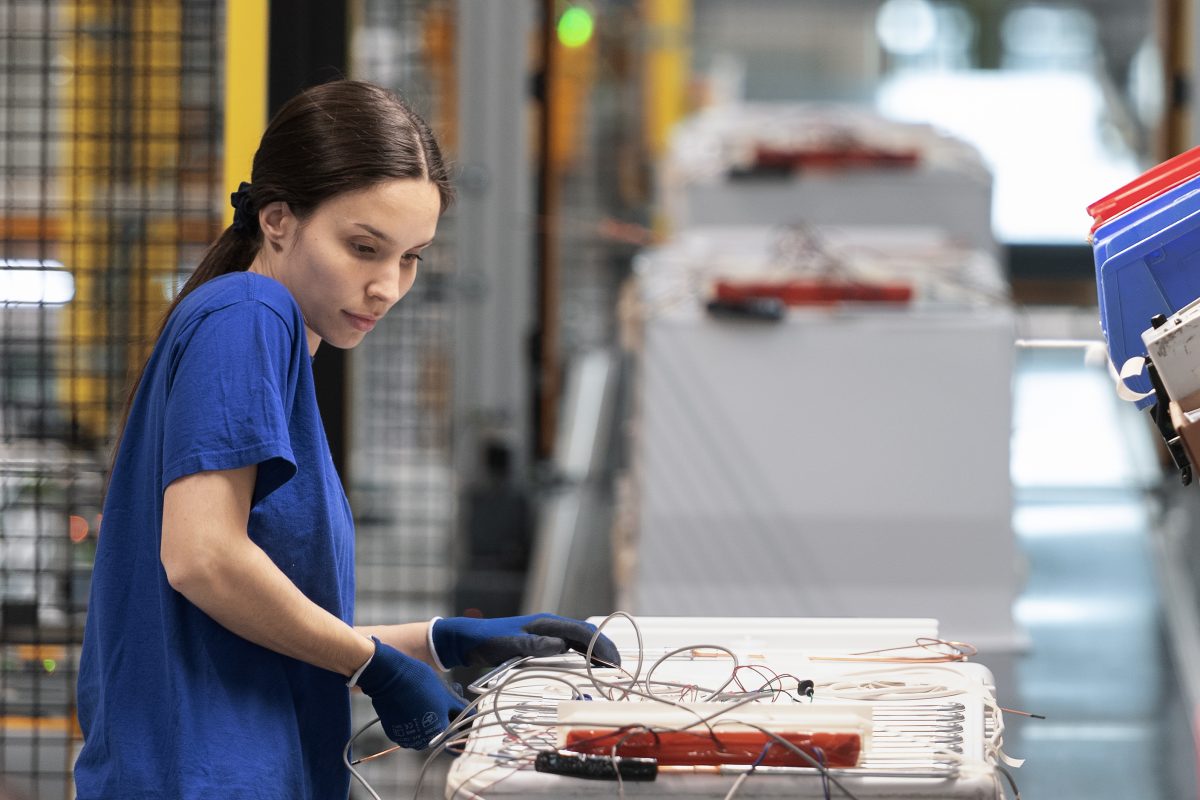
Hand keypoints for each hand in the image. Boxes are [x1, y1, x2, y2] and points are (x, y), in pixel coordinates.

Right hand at [356, 637, 468, 749]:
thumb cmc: (422, 683)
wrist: (390, 677)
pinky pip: (409, 729)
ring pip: (424, 731)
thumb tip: (473, 717)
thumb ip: (461, 710)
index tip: (461, 716)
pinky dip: (413, 719)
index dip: (461, 727)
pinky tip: (413, 703)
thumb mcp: (448, 695)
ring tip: (427, 698)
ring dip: (428, 719)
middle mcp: (421, 742)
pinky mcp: (393, 732)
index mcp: (438, 734)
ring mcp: (405, 738)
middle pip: (439, 734)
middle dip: (444, 718)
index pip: (455, 739)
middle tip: (444, 698)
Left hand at [431, 613, 620, 668]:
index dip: (600, 644)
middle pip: (585, 634)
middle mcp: (550, 625)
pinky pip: (570, 647)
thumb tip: (561, 645)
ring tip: (608, 669)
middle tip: (617, 668)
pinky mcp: (542, 642)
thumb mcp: (509, 644)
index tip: (613, 660)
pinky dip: (583, 655)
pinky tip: (588, 666)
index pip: (582, 630)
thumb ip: (533, 645)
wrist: (471, 638)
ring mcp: (547, 633)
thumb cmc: (488, 640)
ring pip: (580, 640)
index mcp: (546, 622)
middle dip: (604, 648)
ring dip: (595, 652)